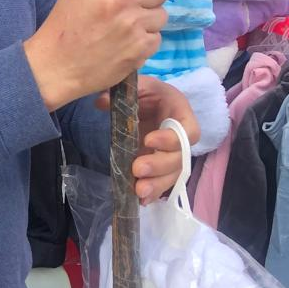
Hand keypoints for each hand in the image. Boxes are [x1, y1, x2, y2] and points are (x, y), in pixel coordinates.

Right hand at [23, 0, 169, 110]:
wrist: (57, 66)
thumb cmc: (66, 24)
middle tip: (135, 4)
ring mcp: (134, 25)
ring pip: (162, 14)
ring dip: (148, 20)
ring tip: (126, 28)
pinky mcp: (141, 49)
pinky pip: (157, 37)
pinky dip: (144, 41)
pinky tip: (126, 44)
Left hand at [92, 76, 199, 203]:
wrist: (148, 102)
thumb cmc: (147, 92)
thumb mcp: (139, 86)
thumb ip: (124, 92)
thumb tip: (101, 102)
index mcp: (180, 114)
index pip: (187, 131)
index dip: (171, 139)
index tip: (148, 139)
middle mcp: (180, 138)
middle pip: (180, 158)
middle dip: (160, 166)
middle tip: (137, 169)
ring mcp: (171, 155)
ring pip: (173, 175)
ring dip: (157, 185)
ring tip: (138, 192)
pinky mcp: (161, 167)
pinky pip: (162, 183)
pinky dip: (153, 193)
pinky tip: (139, 201)